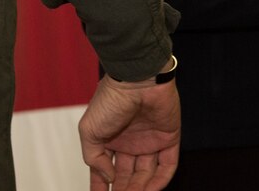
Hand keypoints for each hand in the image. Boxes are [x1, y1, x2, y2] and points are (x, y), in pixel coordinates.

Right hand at [78, 73, 180, 190]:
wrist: (138, 79)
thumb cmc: (111, 99)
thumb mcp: (89, 130)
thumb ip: (93, 158)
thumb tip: (108, 177)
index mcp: (111, 138)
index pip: (107, 169)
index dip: (102, 185)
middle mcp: (131, 140)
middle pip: (128, 175)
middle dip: (123, 190)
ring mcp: (150, 139)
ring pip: (147, 173)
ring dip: (140, 189)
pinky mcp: (169, 137)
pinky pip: (167, 165)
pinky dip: (160, 180)